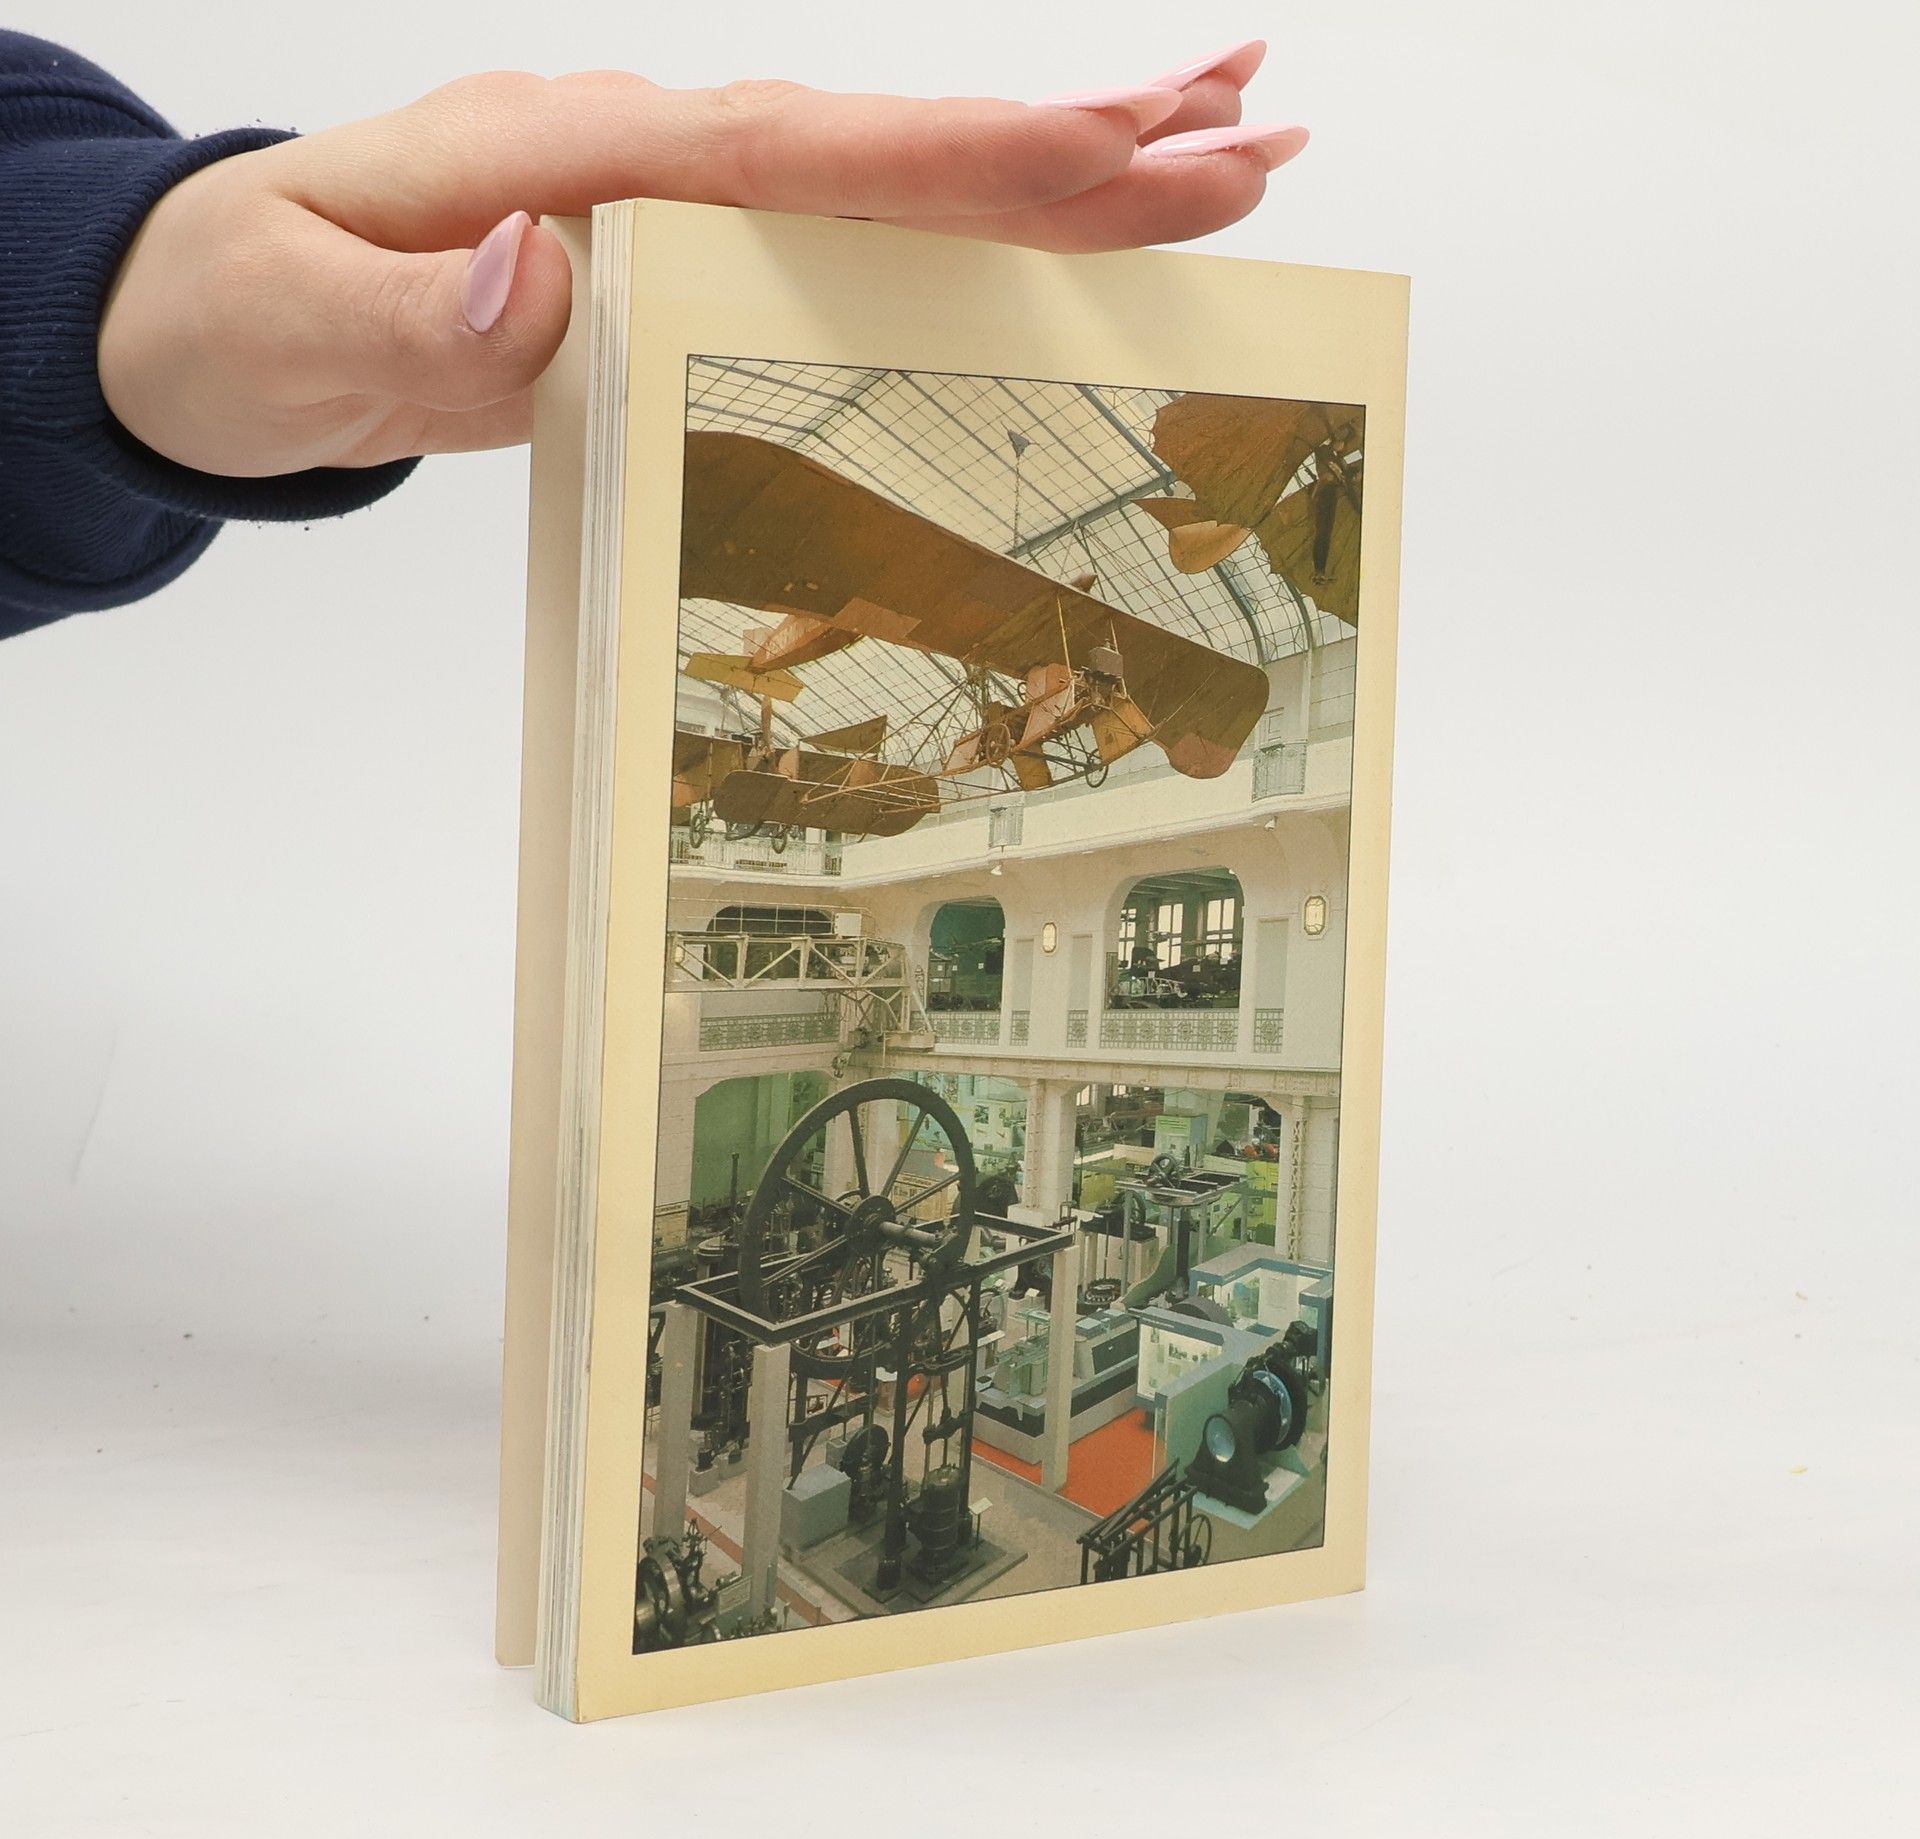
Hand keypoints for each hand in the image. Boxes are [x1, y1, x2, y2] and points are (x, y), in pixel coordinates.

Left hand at [96, 43, 1304, 477]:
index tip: (1129, 148)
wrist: (203, 313)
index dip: (974, 156)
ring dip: (1054, 165)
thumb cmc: (238, 315)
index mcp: (583, 161)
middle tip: (1256, 129)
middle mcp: (649, 158)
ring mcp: (669, 197)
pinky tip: (1039, 223)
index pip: (812, 155)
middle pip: (894, 144)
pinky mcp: (673, 246)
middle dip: (1078, 141)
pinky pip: (846, 230)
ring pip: (890, 174)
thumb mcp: (297, 329)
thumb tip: (558, 268)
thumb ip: (427, 324)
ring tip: (1208, 153)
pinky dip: (960, 219)